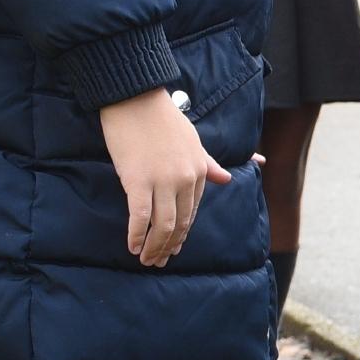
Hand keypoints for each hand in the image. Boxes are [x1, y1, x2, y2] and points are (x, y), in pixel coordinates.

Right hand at [99, 87, 231, 268]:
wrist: (135, 98)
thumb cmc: (161, 118)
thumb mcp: (193, 141)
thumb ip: (208, 163)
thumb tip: (227, 178)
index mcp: (200, 170)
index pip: (193, 211)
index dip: (183, 233)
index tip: (174, 247)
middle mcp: (186, 179)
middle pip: (180, 223)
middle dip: (170, 246)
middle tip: (159, 261)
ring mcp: (163, 182)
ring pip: (163, 225)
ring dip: (155, 247)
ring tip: (147, 260)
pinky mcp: (138, 182)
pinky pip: (140, 217)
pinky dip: (137, 235)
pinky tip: (133, 246)